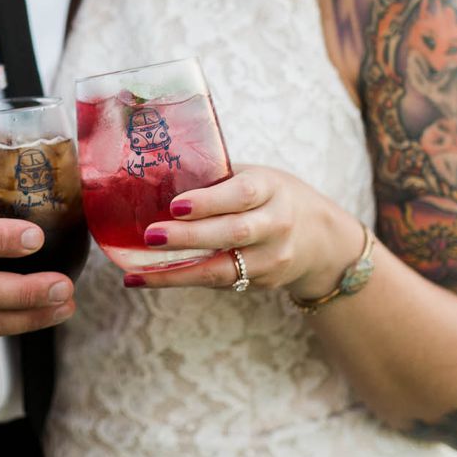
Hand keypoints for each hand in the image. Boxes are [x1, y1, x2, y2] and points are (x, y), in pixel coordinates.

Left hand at [120, 164, 357, 296]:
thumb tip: (154, 174)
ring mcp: (272, 258)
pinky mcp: (262, 282)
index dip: (210, 201)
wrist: (320, 239)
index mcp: (271, 189)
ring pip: (223, 270)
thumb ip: (216, 178)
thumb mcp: (255, 177)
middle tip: (150, 236)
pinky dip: (182, 280)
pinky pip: (219, 282)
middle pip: (232, 233)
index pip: (242, 194)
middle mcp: (276, 225)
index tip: (175, 205)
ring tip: (136, 273)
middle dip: (189, 237)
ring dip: (176, 273)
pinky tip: (148, 278)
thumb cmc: (270, 197)